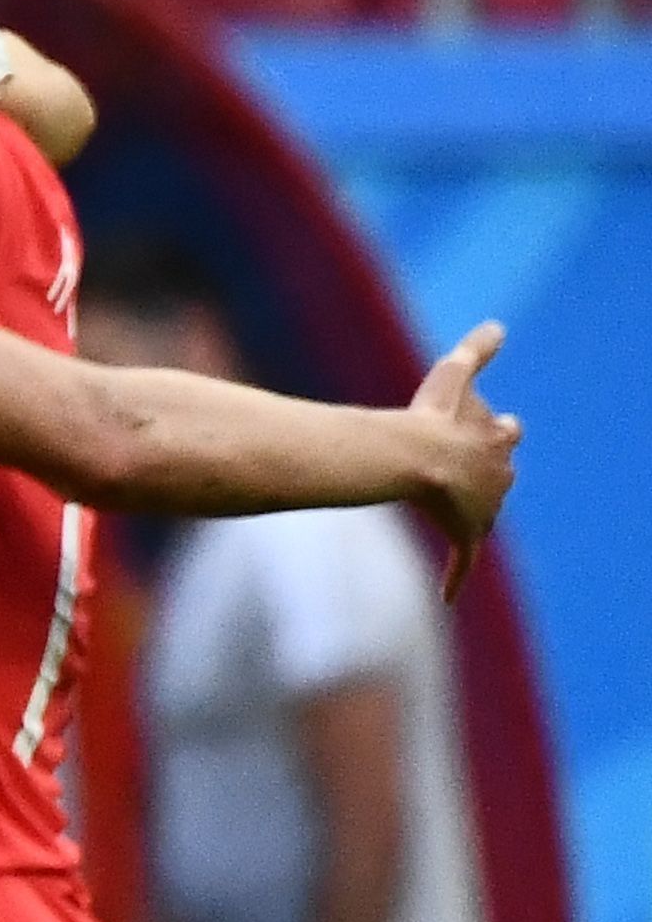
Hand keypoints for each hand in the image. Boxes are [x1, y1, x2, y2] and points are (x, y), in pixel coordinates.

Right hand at [403, 320, 515, 599]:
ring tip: (456, 526)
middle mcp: (496, 475)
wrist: (419, 459)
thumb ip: (475, 352)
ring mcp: (482, 508)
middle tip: (474, 479)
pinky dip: (457, 578)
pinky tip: (449, 596)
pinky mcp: (467, 535)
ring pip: (483, 517)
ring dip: (473, 521)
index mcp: (493, 440)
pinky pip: (464, 562)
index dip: (493, 434)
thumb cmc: (431, 418)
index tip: (493, 431)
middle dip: (489, 476)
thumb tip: (498, 324)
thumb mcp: (452, 375)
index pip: (502, 435)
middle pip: (500, 476)